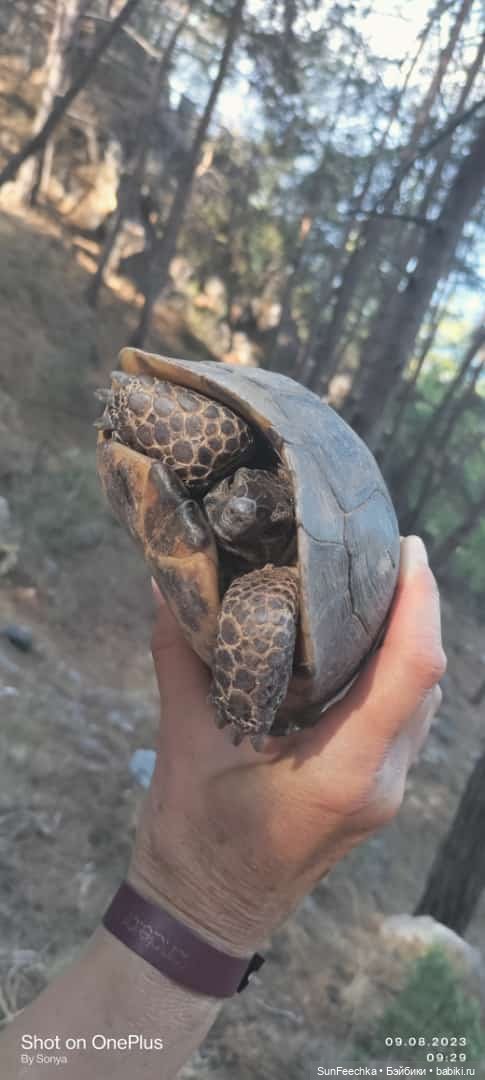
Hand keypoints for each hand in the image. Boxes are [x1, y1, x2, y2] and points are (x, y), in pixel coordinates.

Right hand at [129, 535, 445, 956]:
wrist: (204, 915)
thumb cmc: (192, 840)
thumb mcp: (184, 741)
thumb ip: (179, 655)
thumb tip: (166, 582)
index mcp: (341, 771)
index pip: (410, 672)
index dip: (420, 603)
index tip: (407, 549)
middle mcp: (379, 782)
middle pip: (425, 679)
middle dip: (416, 609)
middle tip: (383, 551)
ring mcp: (384, 793)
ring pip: (421, 701)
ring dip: (409, 641)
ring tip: (374, 585)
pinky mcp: (375, 793)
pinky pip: (404, 721)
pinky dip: (393, 674)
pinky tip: (359, 643)